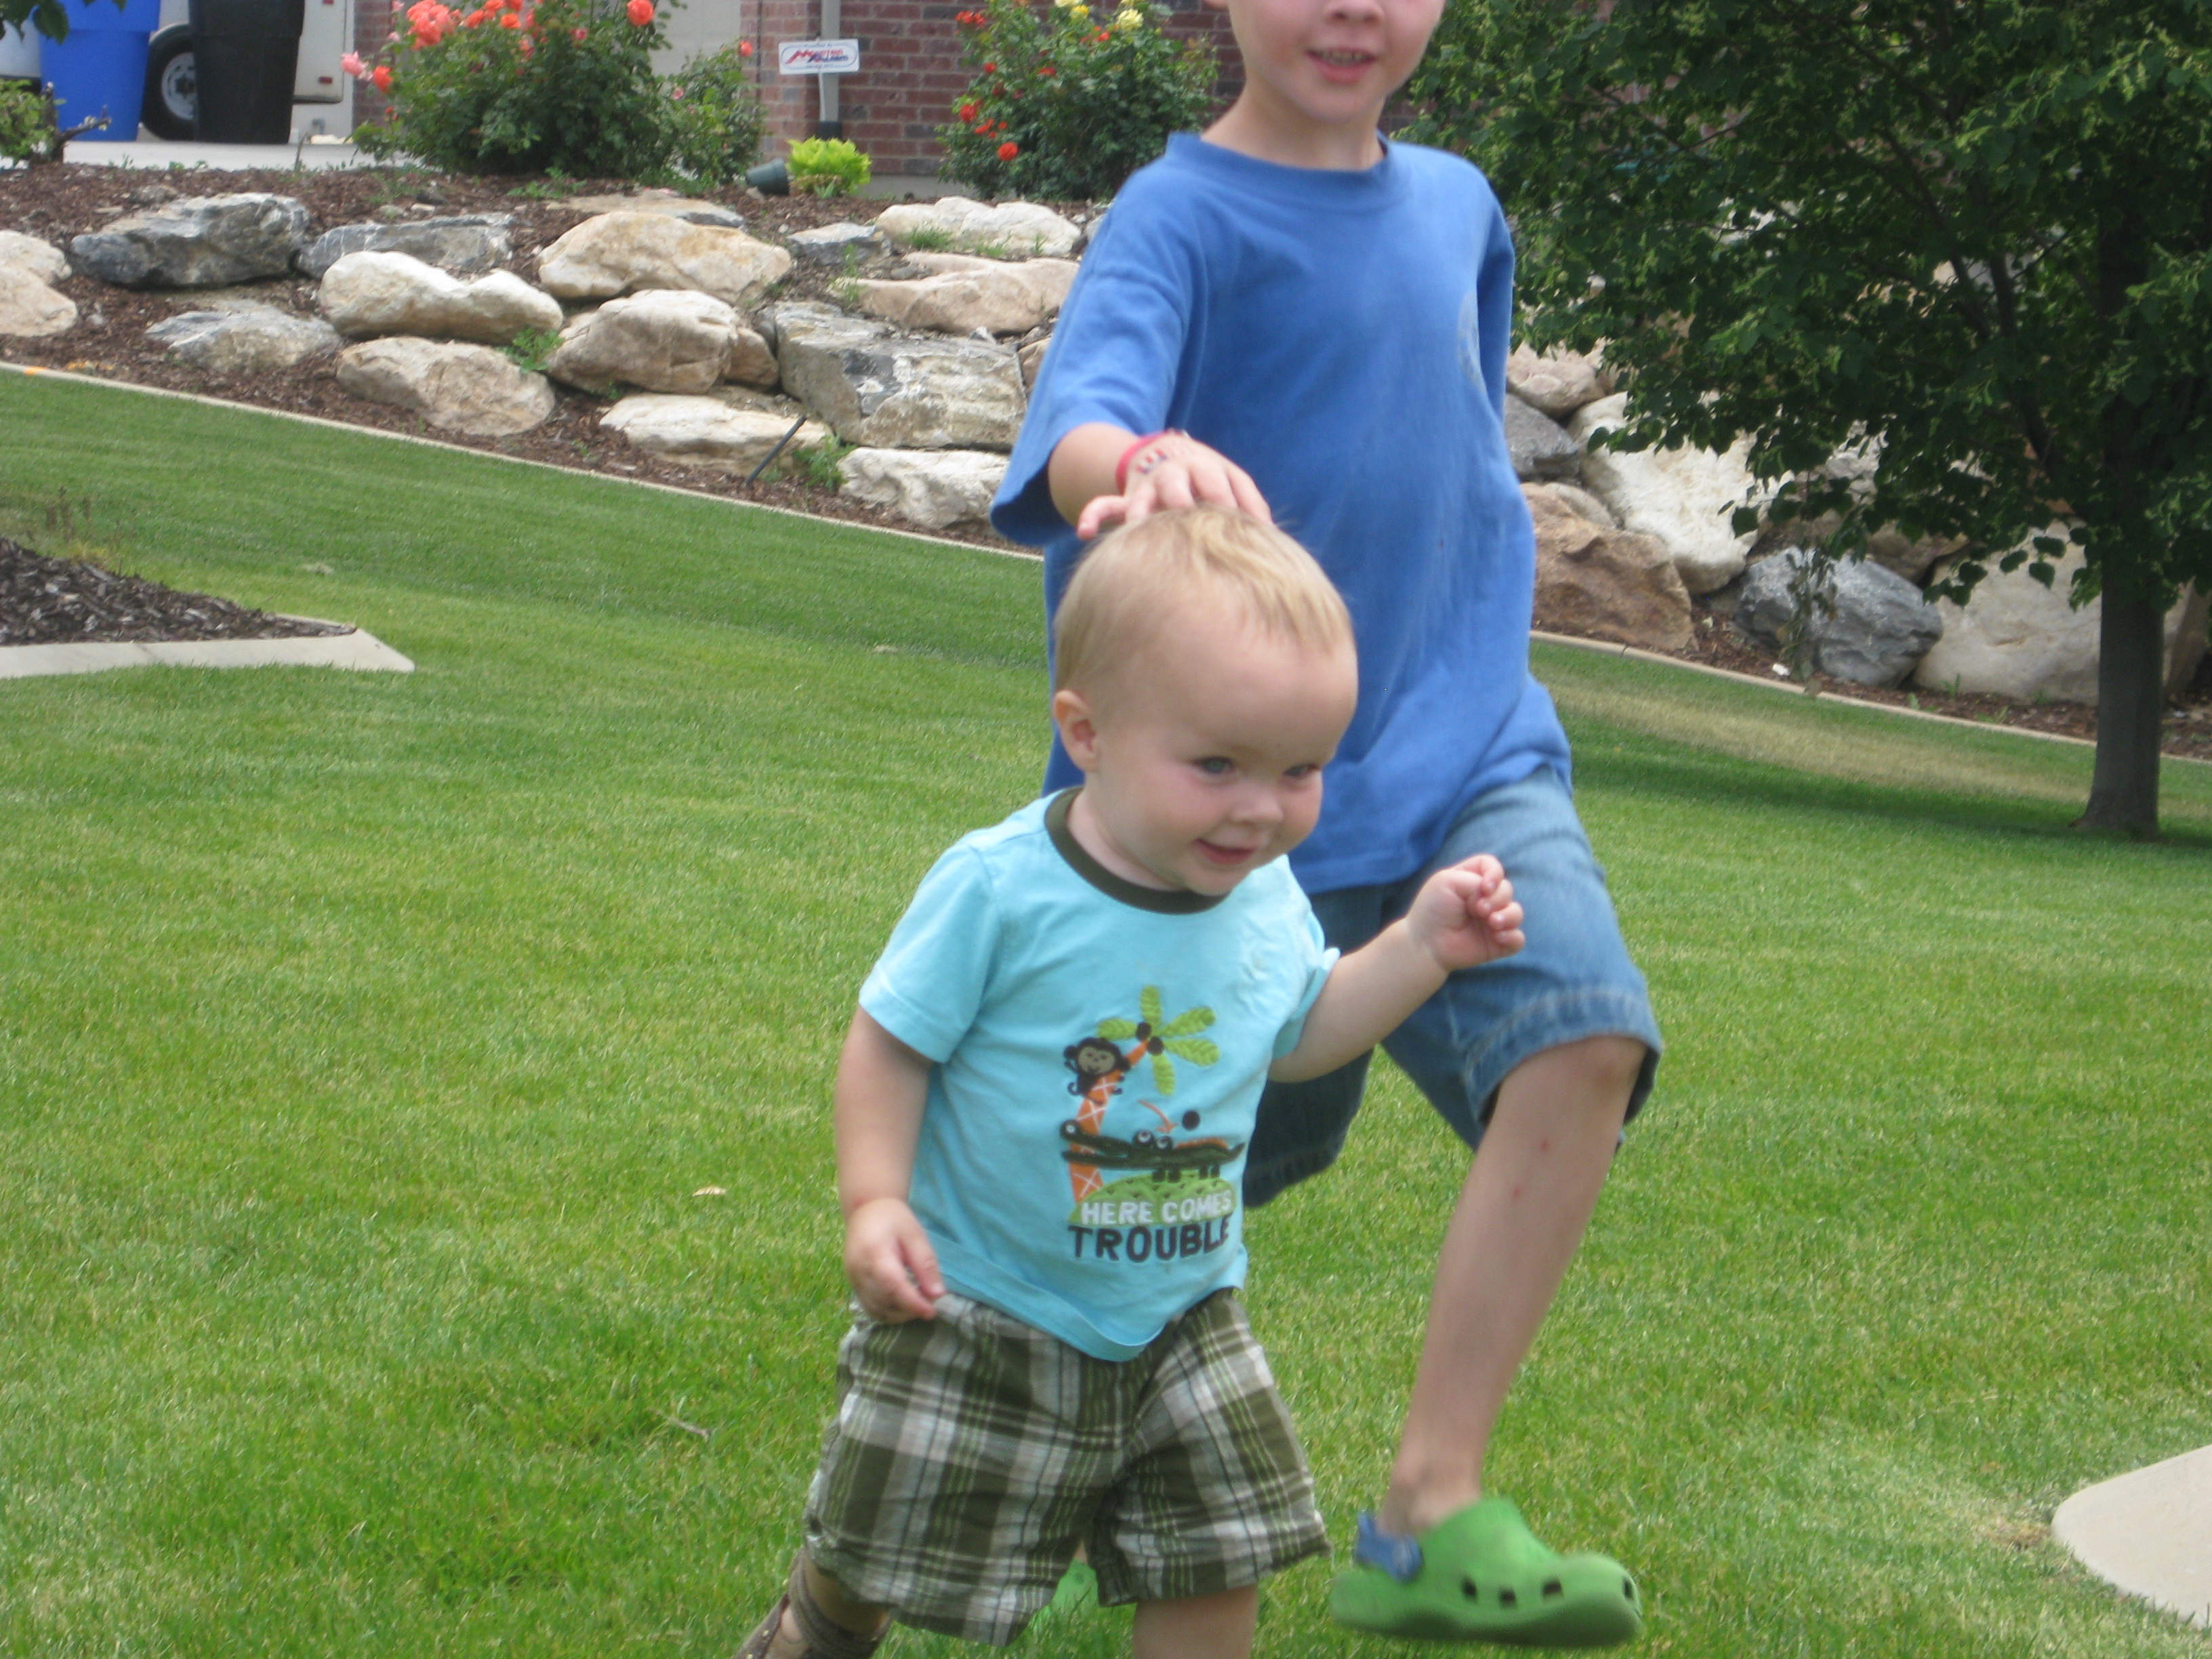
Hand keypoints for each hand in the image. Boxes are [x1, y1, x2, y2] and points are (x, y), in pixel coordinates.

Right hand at [843, 1196, 944, 1321]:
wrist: (866, 1211)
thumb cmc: (894, 1220)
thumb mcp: (915, 1236)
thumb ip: (926, 1264)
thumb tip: (937, 1295)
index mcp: (874, 1253)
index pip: (892, 1285)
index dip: (912, 1303)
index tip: (931, 1312)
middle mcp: (859, 1270)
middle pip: (884, 1302)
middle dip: (909, 1310)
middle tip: (929, 1303)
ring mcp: (853, 1280)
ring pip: (876, 1310)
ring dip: (899, 1314)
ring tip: (918, 1303)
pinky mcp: (853, 1286)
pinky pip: (870, 1307)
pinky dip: (888, 1312)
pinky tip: (903, 1305)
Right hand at [1075, 435, 1272, 538]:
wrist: (1168, 452)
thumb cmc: (1210, 480)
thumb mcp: (1233, 482)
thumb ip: (1252, 506)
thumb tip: (1273, 537)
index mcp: (1206, 468)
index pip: (1218, 485)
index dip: (1227, 506)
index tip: (1237, 530)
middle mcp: (1174, 475)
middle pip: (1176, 487)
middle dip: (1181, 503)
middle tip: (1187, 523)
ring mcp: (1147, 487)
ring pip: (1139, 499)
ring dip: (1139, 515)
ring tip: (1140, 533)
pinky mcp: (1125, 500)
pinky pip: (1102, 506)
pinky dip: (1092, 517)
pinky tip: (1085, 533)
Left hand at [1404, 855, 1524, 972]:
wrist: (1426, 943)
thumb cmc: (1433, 910)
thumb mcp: (1447, 881)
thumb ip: (1475, 878)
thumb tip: (1493, 895)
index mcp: (1472, 881)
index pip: (1492, 867)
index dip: (1495, 873)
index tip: (1485, 887)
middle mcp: (1484, 899)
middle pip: (1506, 889)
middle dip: (1497, 898)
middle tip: (1479, 910)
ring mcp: (1492, 921)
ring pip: (1516, 913)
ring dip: (1509, 916)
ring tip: (1492, 923)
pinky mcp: (1497, 943)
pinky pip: (1518, 939)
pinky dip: (1512, 937)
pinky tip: (1497, 937)